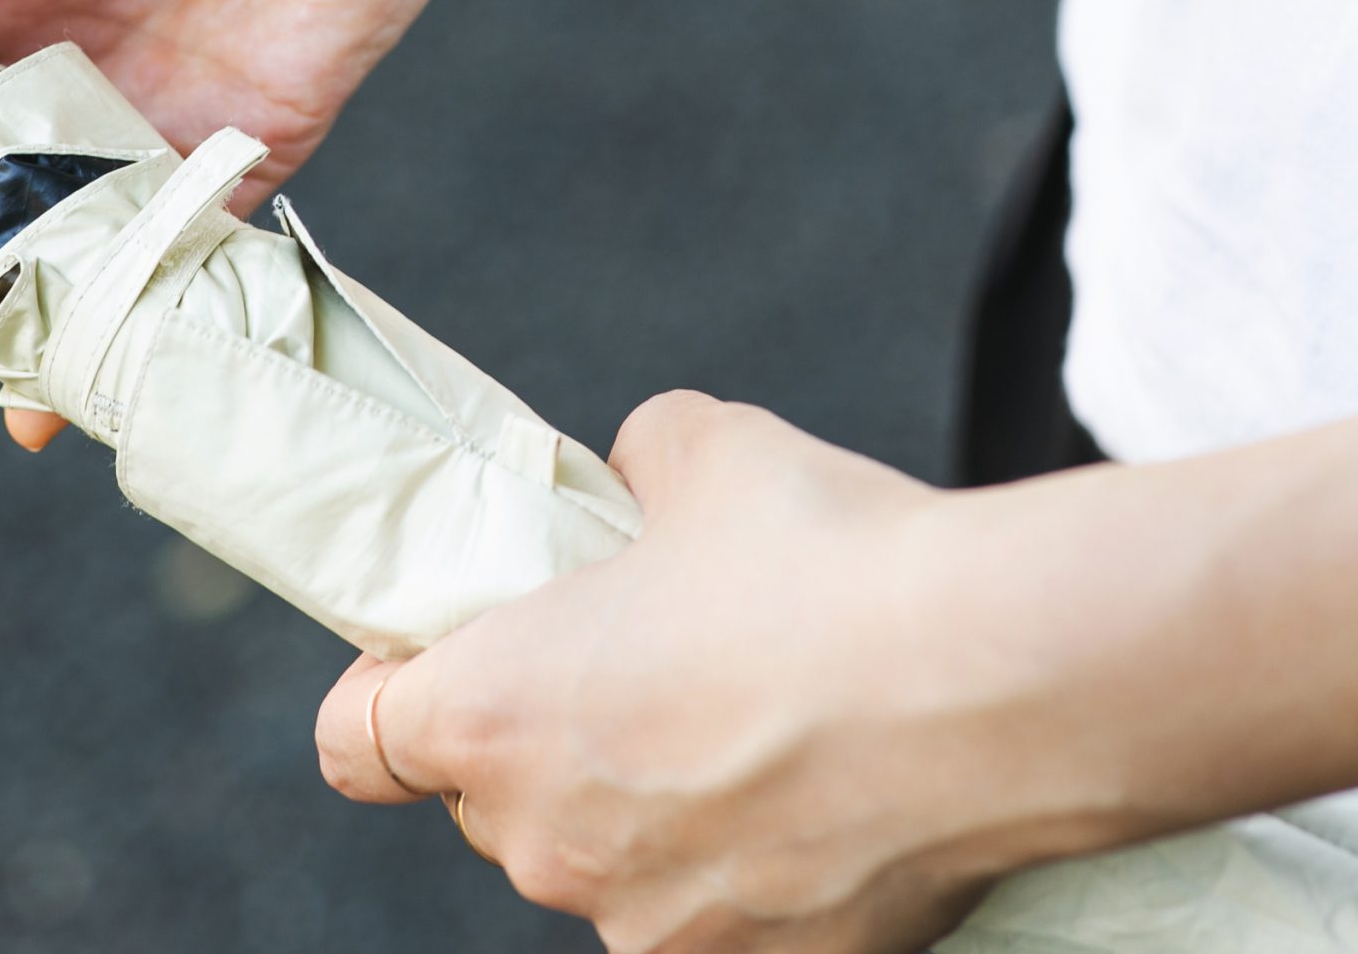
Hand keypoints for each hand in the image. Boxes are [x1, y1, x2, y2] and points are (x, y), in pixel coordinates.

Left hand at [314, 393, 1082, 953]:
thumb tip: (642, 478)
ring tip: (760, 718)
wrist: (1002, 686)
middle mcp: (547, 845)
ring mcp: (652, 926)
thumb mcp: (708, 451)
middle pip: (492, 799)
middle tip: (644, 659)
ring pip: (609, 859)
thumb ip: (639, 462)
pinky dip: (748, 861)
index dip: (389, 688)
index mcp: (493, 716)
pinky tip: (828, 787)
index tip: (451, 646)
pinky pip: (717, 909)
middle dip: (548, 735)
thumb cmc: (831, 564)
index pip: (355, 739)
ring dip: (650, 802)